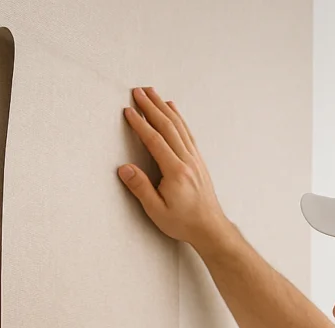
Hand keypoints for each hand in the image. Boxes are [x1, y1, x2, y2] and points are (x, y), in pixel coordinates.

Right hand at [118, 87, 227, 246]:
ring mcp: (195, 159)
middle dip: (151, 106)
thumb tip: (124, 168)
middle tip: (137, 91)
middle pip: (168, 126)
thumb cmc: (183, 223)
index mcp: (176, 172)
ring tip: (152, 92)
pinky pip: (187, 133)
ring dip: (164, 107)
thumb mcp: (157, 211)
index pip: (155, 141)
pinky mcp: (198, 161)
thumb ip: (140, 188)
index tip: (128, 110)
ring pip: (178, 126)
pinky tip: (172, 109)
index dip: (140, 124)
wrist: (210, 228)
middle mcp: (187, 161)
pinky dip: (178, 118)